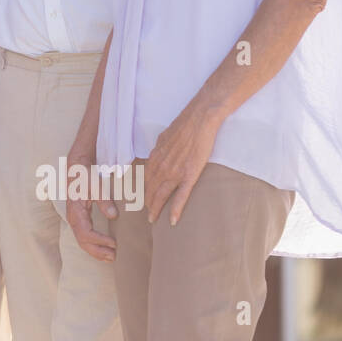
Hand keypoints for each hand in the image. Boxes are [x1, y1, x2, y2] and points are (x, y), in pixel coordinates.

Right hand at [64, 146, 116, 261]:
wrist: (75, 166)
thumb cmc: (84, 174)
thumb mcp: (95, 184)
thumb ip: (103, 199)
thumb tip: (113, 215)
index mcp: (76, 210)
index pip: (85, 233)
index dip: (99, 241)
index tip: (113, 244)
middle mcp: (73, 216)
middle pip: (82, 240)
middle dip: (97, 251)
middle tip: (113, 257)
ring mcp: (75, 218)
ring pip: (82, 239)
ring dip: (95, 250)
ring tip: (110, 256)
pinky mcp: (79, 217)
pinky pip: (84, 235)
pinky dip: (93, 243)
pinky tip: (102, 246)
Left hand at [142, 108, 219, 225]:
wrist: (199, 120)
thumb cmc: (183, 126)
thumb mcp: (164, 137)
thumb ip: (159, 149)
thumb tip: (156, 156)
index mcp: (155, 157)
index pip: (145, 179)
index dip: (143, 191)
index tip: (142, 199)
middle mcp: (161, 166)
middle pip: (150, 189)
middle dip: (147, 203)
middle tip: (146, 214)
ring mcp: (174, 172)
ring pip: (161, 195)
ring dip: (156, 209)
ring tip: (153, 220)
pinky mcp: (189, 175)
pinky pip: (181, 196)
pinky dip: (175, 209)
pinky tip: (172, 221)